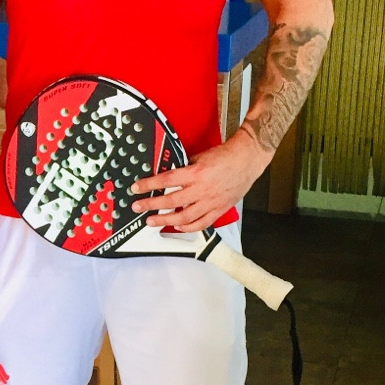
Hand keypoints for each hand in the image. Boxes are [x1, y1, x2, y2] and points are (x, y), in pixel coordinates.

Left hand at [131, 133, 266, 232]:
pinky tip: (177, 226)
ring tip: (151, 221)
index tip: (137, 188)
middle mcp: (202, 189)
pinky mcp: (219, 209)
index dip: (149, 185)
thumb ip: (184, 168)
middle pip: (171, 200)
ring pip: (184, 217)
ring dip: (165, 220)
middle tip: (138, 207)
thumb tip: (167, 175)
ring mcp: (211, 201)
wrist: (247, 160)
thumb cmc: (225, 156)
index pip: (166, 180)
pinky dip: (187, 227)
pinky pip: (201, 223)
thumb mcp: (199, 157)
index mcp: (196, 172)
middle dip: (151, 205)